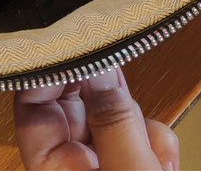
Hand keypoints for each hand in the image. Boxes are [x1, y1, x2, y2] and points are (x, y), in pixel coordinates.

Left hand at [14, 66, 178, 170]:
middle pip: (74, 109)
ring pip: (111, 119)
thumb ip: (115, 121)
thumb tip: (97, 65)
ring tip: (157, 156)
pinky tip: (166, 164)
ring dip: (139, 125)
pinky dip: (155, 144)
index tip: (76, 42)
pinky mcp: (128, 169)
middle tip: (122, 78)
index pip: (33, 109)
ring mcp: (102, 169)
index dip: (51, 72)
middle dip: (105, 98)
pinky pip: (135, 139)